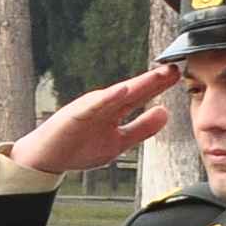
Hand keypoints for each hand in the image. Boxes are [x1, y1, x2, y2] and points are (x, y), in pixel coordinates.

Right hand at [6, 66, 177, 178]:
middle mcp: (104, 106)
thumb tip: (165, 113)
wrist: (46, 157)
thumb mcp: (119, 142)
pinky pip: (94, 106)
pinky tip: (123, 90)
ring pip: (117, 94)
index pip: (141, 96)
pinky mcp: (75, 115)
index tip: (179, 75)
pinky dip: (108, 98)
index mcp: (114, 112)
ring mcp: (90, 109)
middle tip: (174, 68)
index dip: (159, 86)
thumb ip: (141, 128)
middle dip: (154, 80)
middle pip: (133, 91)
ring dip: (137, 84)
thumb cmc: (79, 148)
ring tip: (156, 75)